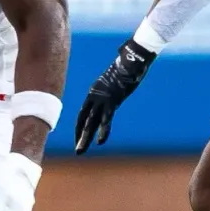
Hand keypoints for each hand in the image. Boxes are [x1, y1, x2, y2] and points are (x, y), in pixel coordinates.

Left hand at [74, 38, 156, 153]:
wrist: (131, 59)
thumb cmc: (126, 66)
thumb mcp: (116, 77)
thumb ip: (112, 84)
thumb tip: (116, 84)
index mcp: (94, 91)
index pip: (84, 113)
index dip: (80, 126)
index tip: (78, 137)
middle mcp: (95, 96)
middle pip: (85, 120)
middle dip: (81, 136)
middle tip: (78, 151)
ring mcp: (102, 98)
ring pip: (91, 122)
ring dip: (86, 138)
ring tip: (80, 151)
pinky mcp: (112, 100)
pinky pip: (106, 118)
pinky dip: (103, 131)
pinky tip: (99, 142)